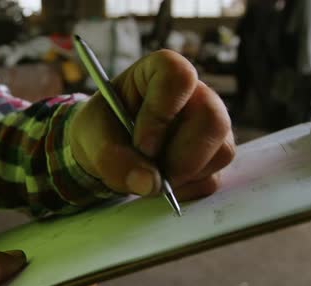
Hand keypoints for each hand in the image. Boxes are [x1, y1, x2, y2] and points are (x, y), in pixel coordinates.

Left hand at [70, 50, 234, 199]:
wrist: (107, 151)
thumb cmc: (101, 130)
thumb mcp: (90, 137)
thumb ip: (111, 157)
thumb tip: (148, 183)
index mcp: (161, 71)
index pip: (179, 77)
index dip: (162, 113)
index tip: (142, 145)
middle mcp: (195, 94)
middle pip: (213, 119)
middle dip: (183, 157)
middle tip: (154, 176)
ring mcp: (209, 127)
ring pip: (220, 152)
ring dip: (183, 177)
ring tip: (150, 178)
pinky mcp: (213, 157)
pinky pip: (212, 179)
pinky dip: (184, 190)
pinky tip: (160, 183)